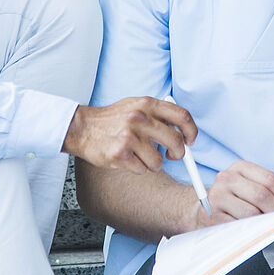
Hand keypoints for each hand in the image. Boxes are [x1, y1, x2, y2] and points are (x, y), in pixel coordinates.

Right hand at [63, 97, 195, 173]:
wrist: (82, 128)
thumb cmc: (112, 119)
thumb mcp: (135, 105)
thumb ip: (158, 114)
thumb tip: (184, 132)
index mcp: (147, 104)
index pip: (182, 116)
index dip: (191, 131)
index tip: (190, 141)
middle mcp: (140, 118)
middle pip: (176, 142)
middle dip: (178, 154)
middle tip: (172, 156)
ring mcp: (130, 137)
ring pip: (159, 162)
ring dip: (153, 164)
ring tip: (140, 156)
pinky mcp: (120, 155)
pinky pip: (142, 170)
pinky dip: (138, 168)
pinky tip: (128, 159)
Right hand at [195, 160, 273, 230]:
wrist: (203, 212)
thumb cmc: (235, 201)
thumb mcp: (256, 189)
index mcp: (240, 168)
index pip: (270, 179)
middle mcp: (226, 178)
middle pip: (262, 194)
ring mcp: (217, 196)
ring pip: (251, 211)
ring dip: (267, 222)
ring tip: (272, 226)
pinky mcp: (213, 215)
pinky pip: (239, 225)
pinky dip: (253, 230)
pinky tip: (257, 231)